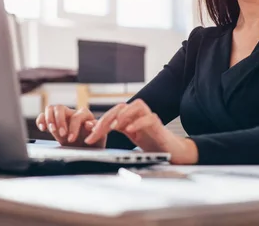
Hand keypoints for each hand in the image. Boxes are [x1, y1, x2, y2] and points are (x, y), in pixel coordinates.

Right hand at [35, 105, 105, 147]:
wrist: (86, 149)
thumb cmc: (93, 143)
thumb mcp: (98, 138)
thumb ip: (95, 130)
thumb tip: (89, 124)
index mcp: (84, 115)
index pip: (76, 116)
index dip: (73, 127)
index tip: (71, 139)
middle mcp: (72, 113)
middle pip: (60, 107)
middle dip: (59, 121)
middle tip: (62, 134)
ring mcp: (62, 116)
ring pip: (51, 108)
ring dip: (49, 119)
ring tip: (52, 130)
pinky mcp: (53, 122)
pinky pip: (43, 115)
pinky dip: (41, 120)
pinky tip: (43, 128)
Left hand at [84, 99, 198, 163]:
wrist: (169, 152)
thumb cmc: (149, 142)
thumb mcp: (125, 136)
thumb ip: (109, 129)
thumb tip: (88, 125)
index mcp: (129, 116)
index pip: (112, 113)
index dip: (100, 122)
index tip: (89, 134)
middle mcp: (138, 114)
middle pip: (121, 107)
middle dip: (107, 119)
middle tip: (96, 132)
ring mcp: (149, 117)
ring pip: (137, 105)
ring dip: (124, 115)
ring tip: (114, 127)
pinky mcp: (159, 124)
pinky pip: (149, 118)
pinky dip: (139, 122)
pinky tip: (130, 130)